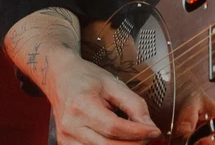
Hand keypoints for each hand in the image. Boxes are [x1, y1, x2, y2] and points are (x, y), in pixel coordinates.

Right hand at [42, 54, 161, 144]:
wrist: (60, 77)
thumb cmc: (86, 77)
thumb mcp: (114, 84)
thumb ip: (134, 104)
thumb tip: (150, 126)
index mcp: (81, 104)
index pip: (114, 128)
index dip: (138, 133)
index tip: (155, 131)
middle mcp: (70, 124)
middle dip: (135, 143)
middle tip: (148, 135)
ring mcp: (65, 138)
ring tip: (134, 137)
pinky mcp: (65, 144)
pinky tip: (119, 140)